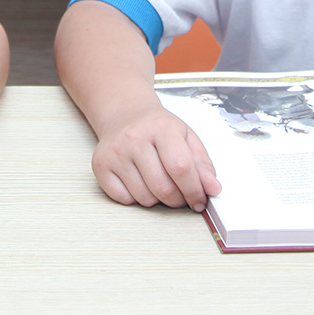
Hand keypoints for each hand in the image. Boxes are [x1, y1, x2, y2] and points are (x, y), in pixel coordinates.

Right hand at [92, 101, 219, 209]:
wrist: (125, 114)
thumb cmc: (158, 128)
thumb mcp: (186, 137)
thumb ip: (203, 164)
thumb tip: (213, 189)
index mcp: (162, 127)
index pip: (181, 168)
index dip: (194, 190)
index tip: (200, 200)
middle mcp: (135, 138)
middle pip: (162, 188)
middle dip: (177, 200)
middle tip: (181, 195)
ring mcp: (115, 152)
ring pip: (144, 198)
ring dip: (157, 200)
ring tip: (159, 183)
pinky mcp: (100, 165)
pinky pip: (123, 199)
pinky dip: (135, 199)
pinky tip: (139, 182)